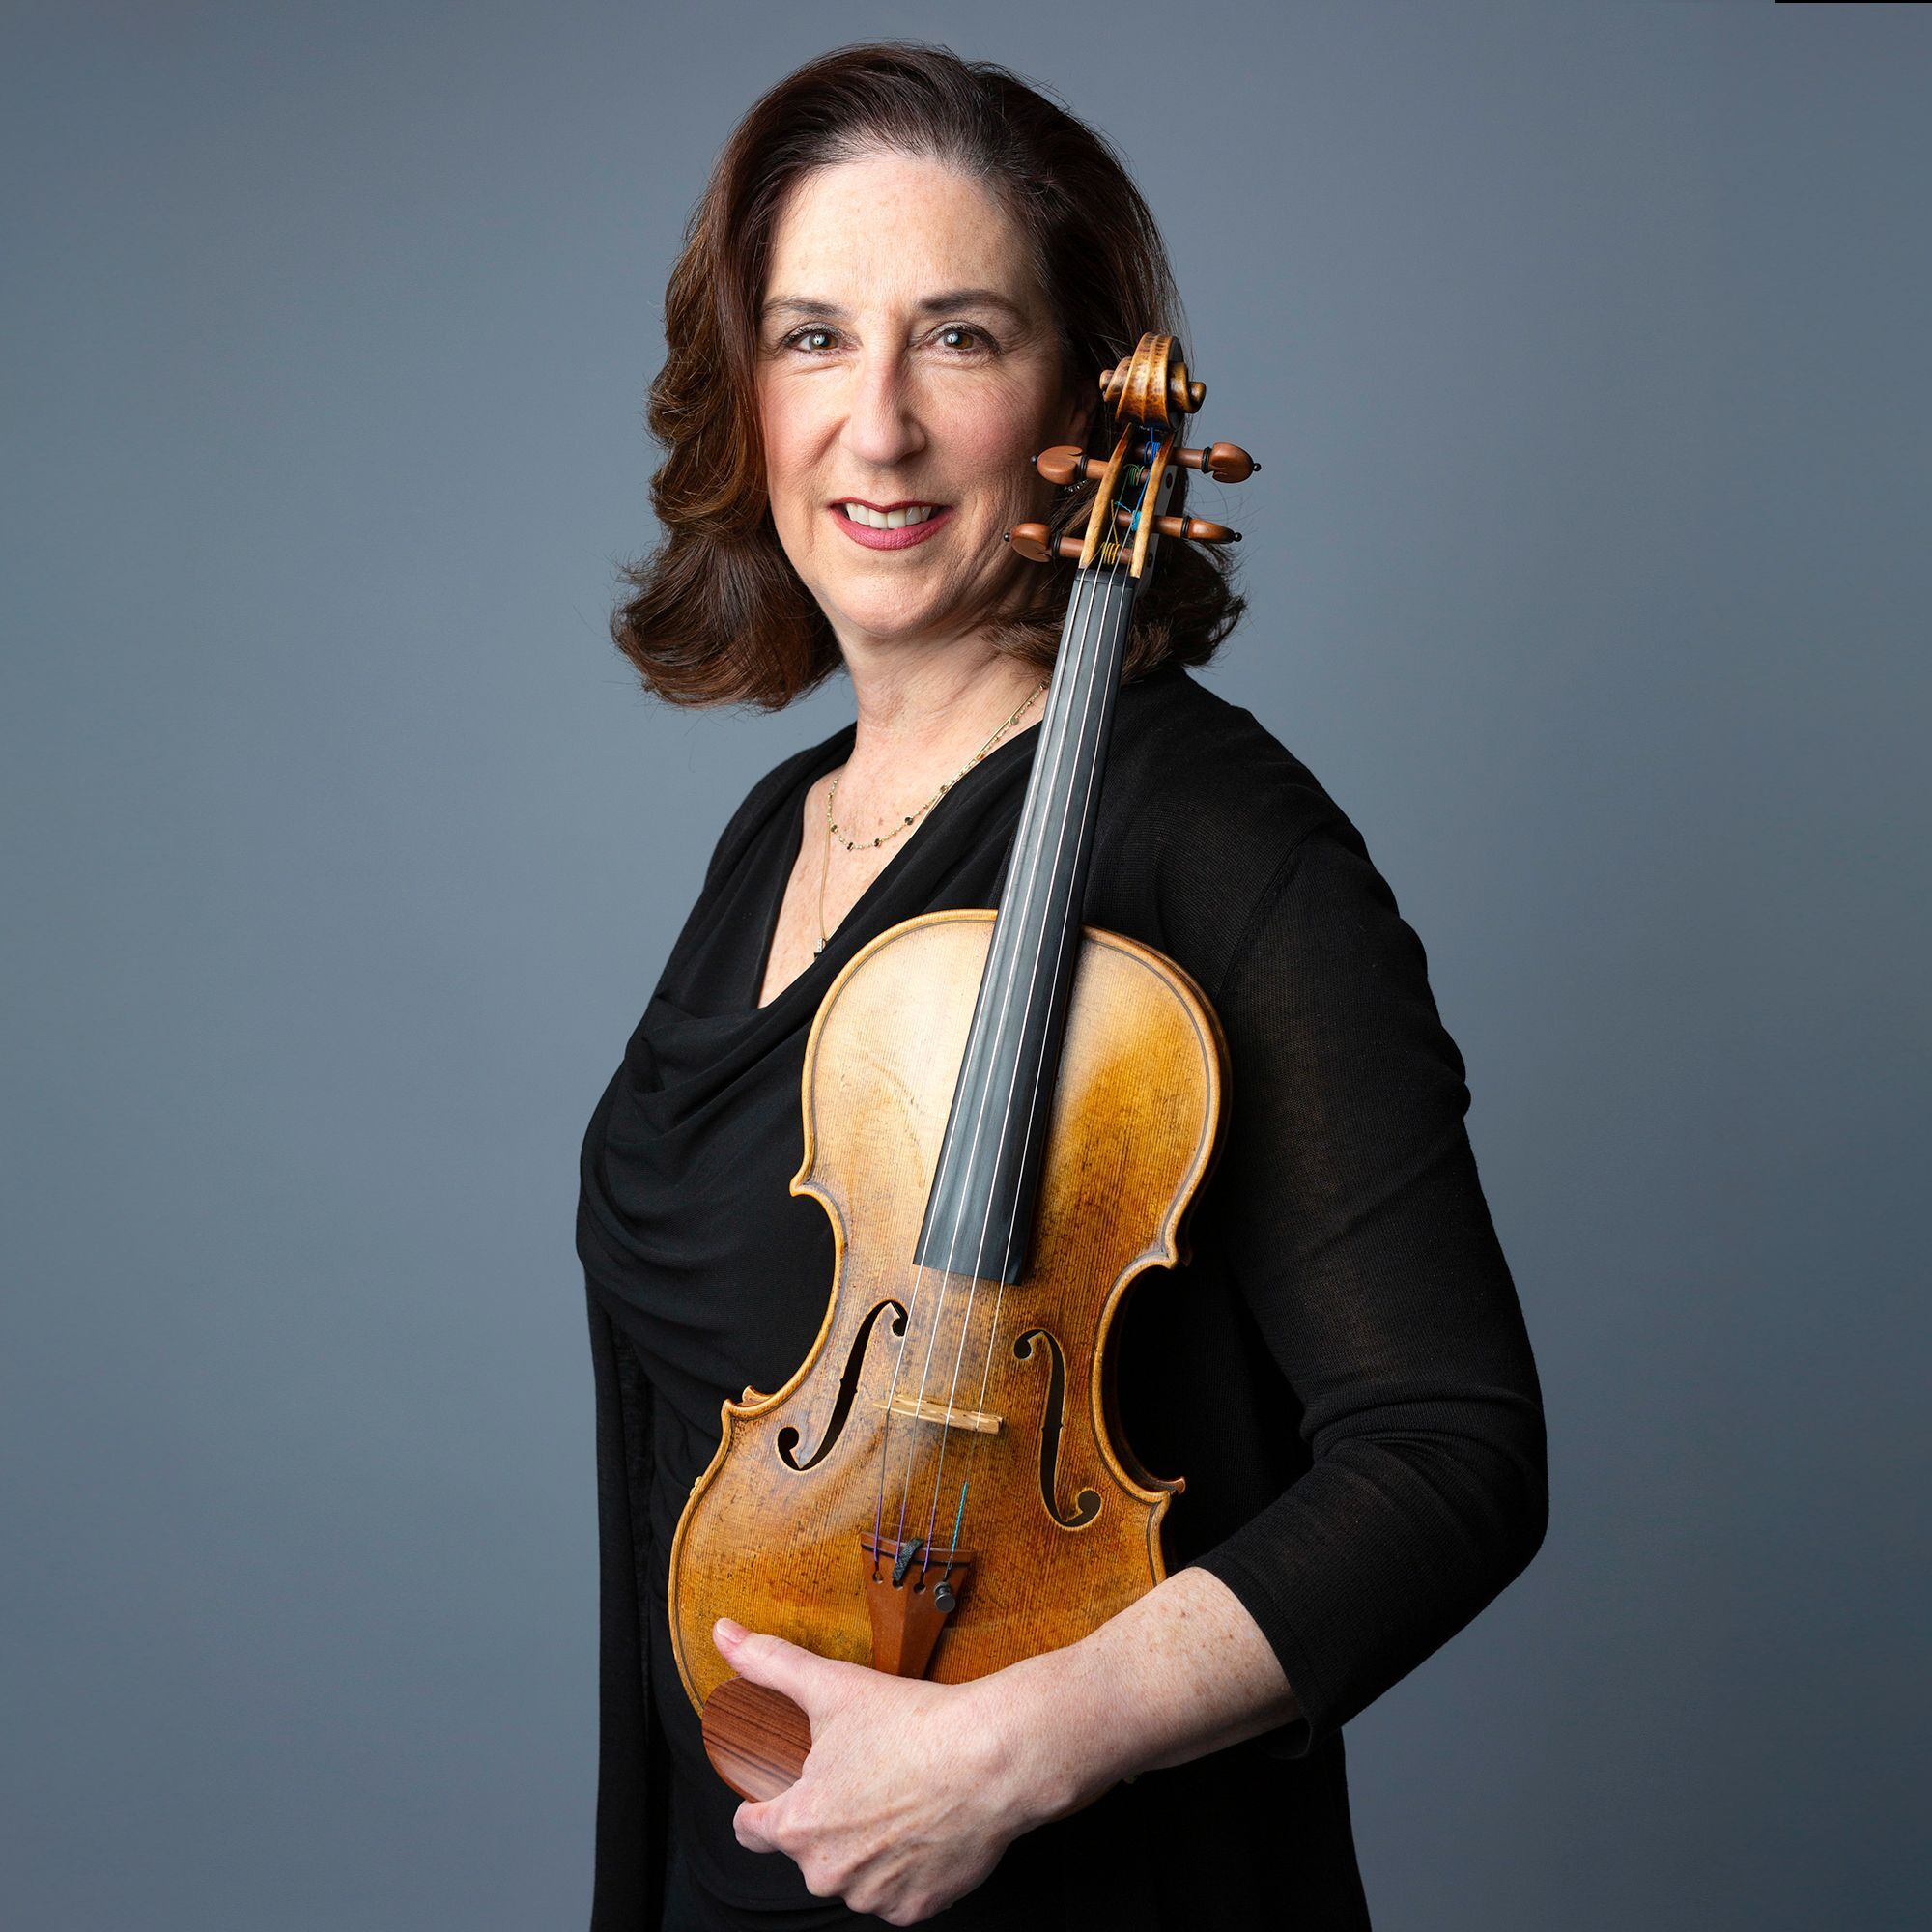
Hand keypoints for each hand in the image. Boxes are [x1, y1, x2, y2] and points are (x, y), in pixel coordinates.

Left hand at [713, 1616, 1048, 1925]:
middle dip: (827, 1819)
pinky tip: (923, 1828)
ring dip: (866, 1847)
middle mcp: (827, 1872)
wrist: (991, 1759)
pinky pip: (896, 1893)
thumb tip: (725, 1633)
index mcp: (798, 1825)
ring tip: (897, 1799)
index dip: (762, 1804)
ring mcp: (872, 1895)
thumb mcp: (833, 1685)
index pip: (750, 1829)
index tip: (783, 1788)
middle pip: (808, 1851)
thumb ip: (770, 1663)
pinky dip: (905, 1868)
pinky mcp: (915, 1909)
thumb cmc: (913, 1726)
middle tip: (862, 1778)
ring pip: (853, 1873)